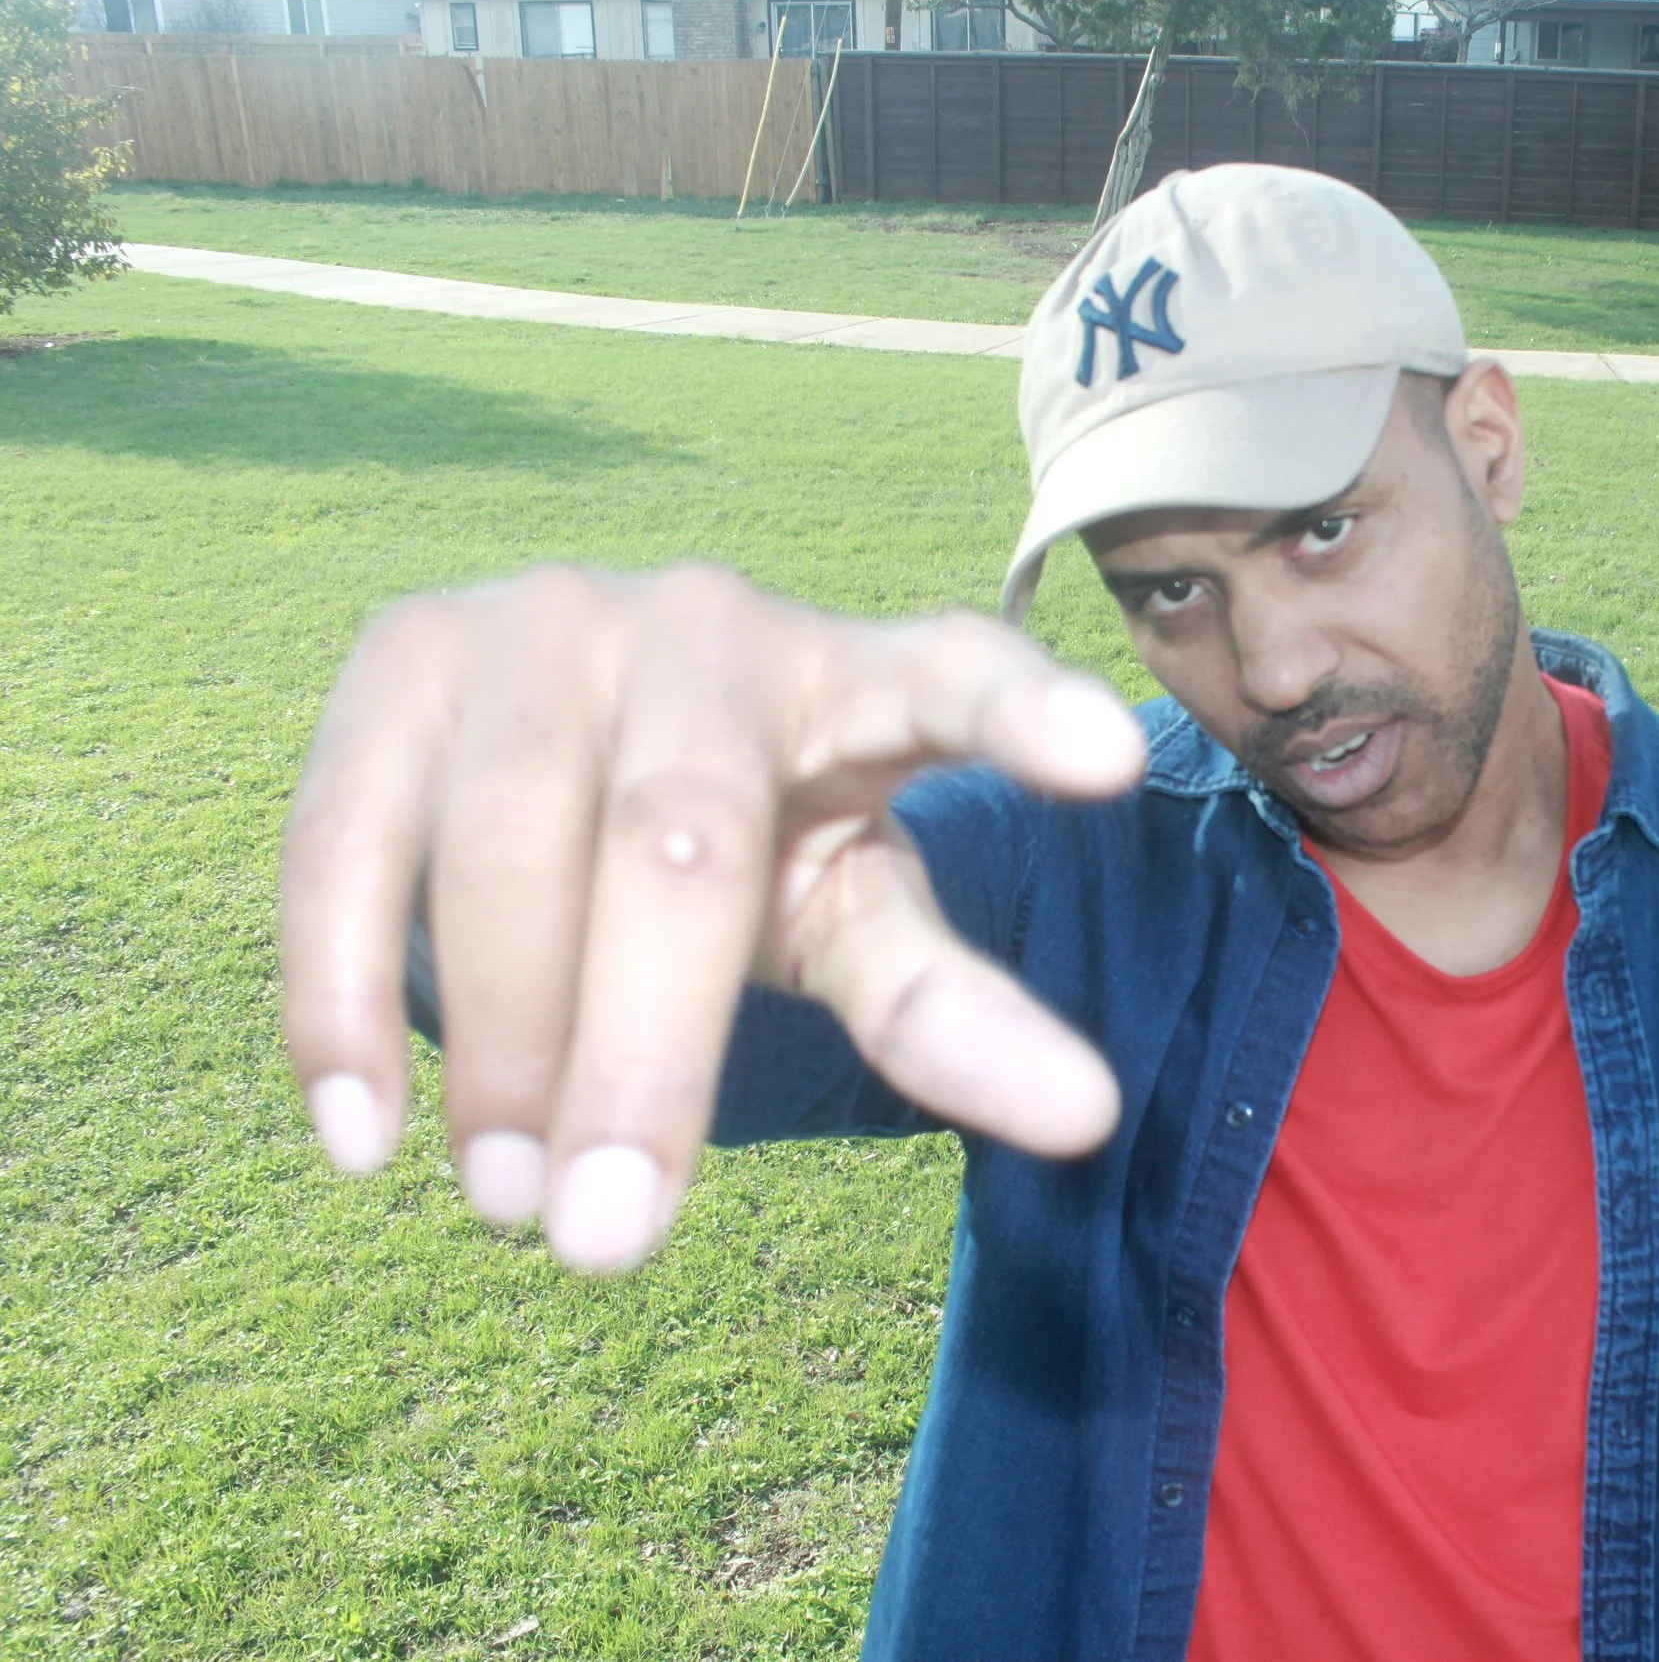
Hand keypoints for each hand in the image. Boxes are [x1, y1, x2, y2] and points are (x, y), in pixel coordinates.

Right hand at [280, 565, 1145, 1273]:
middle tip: (608, 1245)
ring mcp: (543, 621)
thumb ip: (945, 1006)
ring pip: (505, 839)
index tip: (1111, 763)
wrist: (570, 740)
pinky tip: (364, 1140)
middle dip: (643, 1051)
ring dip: (499, 1044)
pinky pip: (345, 837)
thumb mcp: (848, 913)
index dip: (1027, 713)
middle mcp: (709, 625)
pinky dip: (340, 996)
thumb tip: (1086, 1120)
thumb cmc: (752, 843)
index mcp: (857, 679)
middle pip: (678, 835)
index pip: (957, 679)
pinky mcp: (400, 655)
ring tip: (511, 1205)